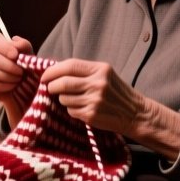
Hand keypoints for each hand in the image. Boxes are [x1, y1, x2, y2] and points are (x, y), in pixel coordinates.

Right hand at [0, 32, 32, 115]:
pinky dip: (3, 87)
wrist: (21, 82)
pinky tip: (12, 86)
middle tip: (21, 72)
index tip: (15, 55)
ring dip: (7, 77)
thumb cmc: (22, 63)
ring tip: (18, 79)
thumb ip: (23, 45)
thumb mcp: (27, 52)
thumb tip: (15, 42)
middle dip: (8, 66)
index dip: (4, 47)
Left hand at [40, 59, 179, 158]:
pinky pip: (70, 111)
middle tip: (50, 89)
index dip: (52, 70)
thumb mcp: (104, 75)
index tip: (44, 76)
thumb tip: (54, 71)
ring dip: (63, 99)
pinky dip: (72, 110)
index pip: (69, 65)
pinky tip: (82, 109)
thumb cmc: (116, 93)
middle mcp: (98, 83)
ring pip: (64, 98)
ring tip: (74, 99)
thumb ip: (83, 72)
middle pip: (62, 83)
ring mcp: (95, 100)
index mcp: (100, 69)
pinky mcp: (92, 114)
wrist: (135, 113)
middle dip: (51, 86)